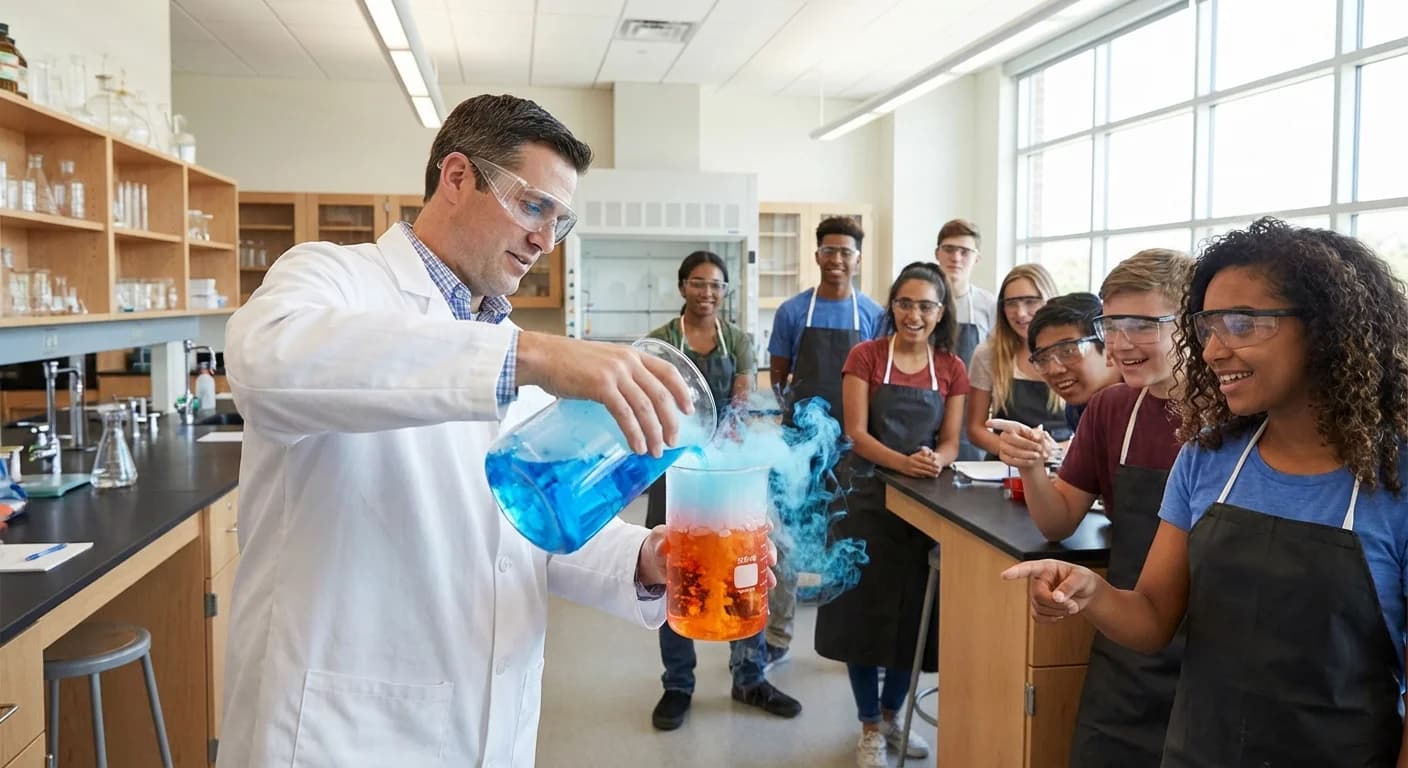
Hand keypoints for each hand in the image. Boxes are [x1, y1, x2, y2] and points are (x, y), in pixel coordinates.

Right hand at [516, 332, 693, 456]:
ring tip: (655, 451)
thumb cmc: (567, 362)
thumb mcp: (603, 361)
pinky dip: (634, 433)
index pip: (668, 371)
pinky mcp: (601, 386)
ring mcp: (616, 373)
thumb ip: (620, 374)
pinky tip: (637, 446)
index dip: (682, 391)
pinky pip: (625, 414)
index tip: (688, 409)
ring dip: (654, 433)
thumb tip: (631, 400)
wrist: (542, 356)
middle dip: (670, 421)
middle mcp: (628, 361)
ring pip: (646, 407)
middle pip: (661, 394)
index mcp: (632, 354)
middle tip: (672, 441)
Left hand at [636, 525, 778, 590]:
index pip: (741, 517)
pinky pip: (742, 583)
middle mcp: (723, 542)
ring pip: (752, 563)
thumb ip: (660, 542)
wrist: (654, 565)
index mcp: (712, 526)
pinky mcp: (721, 580)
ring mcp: (724, 561)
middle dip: (767, 549)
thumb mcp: (659, 541)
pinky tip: (762, 599)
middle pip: (753, 541)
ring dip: (765, 573)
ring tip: (770, 584)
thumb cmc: (660, 546)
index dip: (758, 520)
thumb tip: (664, 543)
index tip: (768, 527)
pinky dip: (754, 590)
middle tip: (772, 560)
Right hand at [902, 447, 942, 477]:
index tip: (938, 465)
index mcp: (915, 458)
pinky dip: (923, 476)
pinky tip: (928, 476)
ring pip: (922, 472)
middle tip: (938, 470)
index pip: (925, 460)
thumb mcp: (916, 455)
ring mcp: (912, 469)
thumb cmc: (910, 458)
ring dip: (929, 474)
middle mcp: (913, 463)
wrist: (899, 462)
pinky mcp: (910, 473)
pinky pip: (918, 475)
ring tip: (935, 475)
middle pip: (925, 466)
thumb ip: (923, 454)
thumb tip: (932, 454)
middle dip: (932, 469)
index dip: (932, 463)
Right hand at [987, 418, 1048, 468]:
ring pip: (1011, 450)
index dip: (996, 424)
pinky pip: (1010, 460)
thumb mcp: (1043, 436)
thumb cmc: (1039, 444)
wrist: (1037, 457)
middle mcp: (1007, 436)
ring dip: (1026, 454)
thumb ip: (1039, 434)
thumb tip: (1035, 435)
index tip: (988, 423)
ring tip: (1037, 455)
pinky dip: (1023, 461)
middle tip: (1039, 447)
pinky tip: (1031, 461)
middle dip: (1027, 444)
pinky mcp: (1004, 457)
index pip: (1004, 424)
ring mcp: (1003, 447)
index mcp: (1015, 427)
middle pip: (1011, 438)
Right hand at [1001, 559, 1100, 622]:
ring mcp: (1037, 594)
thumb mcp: (1081, 578)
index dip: (1016, 572)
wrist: (1086, 593)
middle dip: (1056, 604)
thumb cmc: (1083, 580)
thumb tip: (1056, 597)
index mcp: (1046, 568)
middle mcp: (1039, 580)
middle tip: (1072, 605)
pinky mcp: (1039, 607)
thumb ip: (1069, 586)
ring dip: (1058, 612)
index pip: (1028, 568)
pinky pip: (1038, 617)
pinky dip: (1051, 619)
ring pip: (1039, 608)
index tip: (1005, 575)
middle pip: (1038, 596)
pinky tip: (1060, 614)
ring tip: (1071, 607)